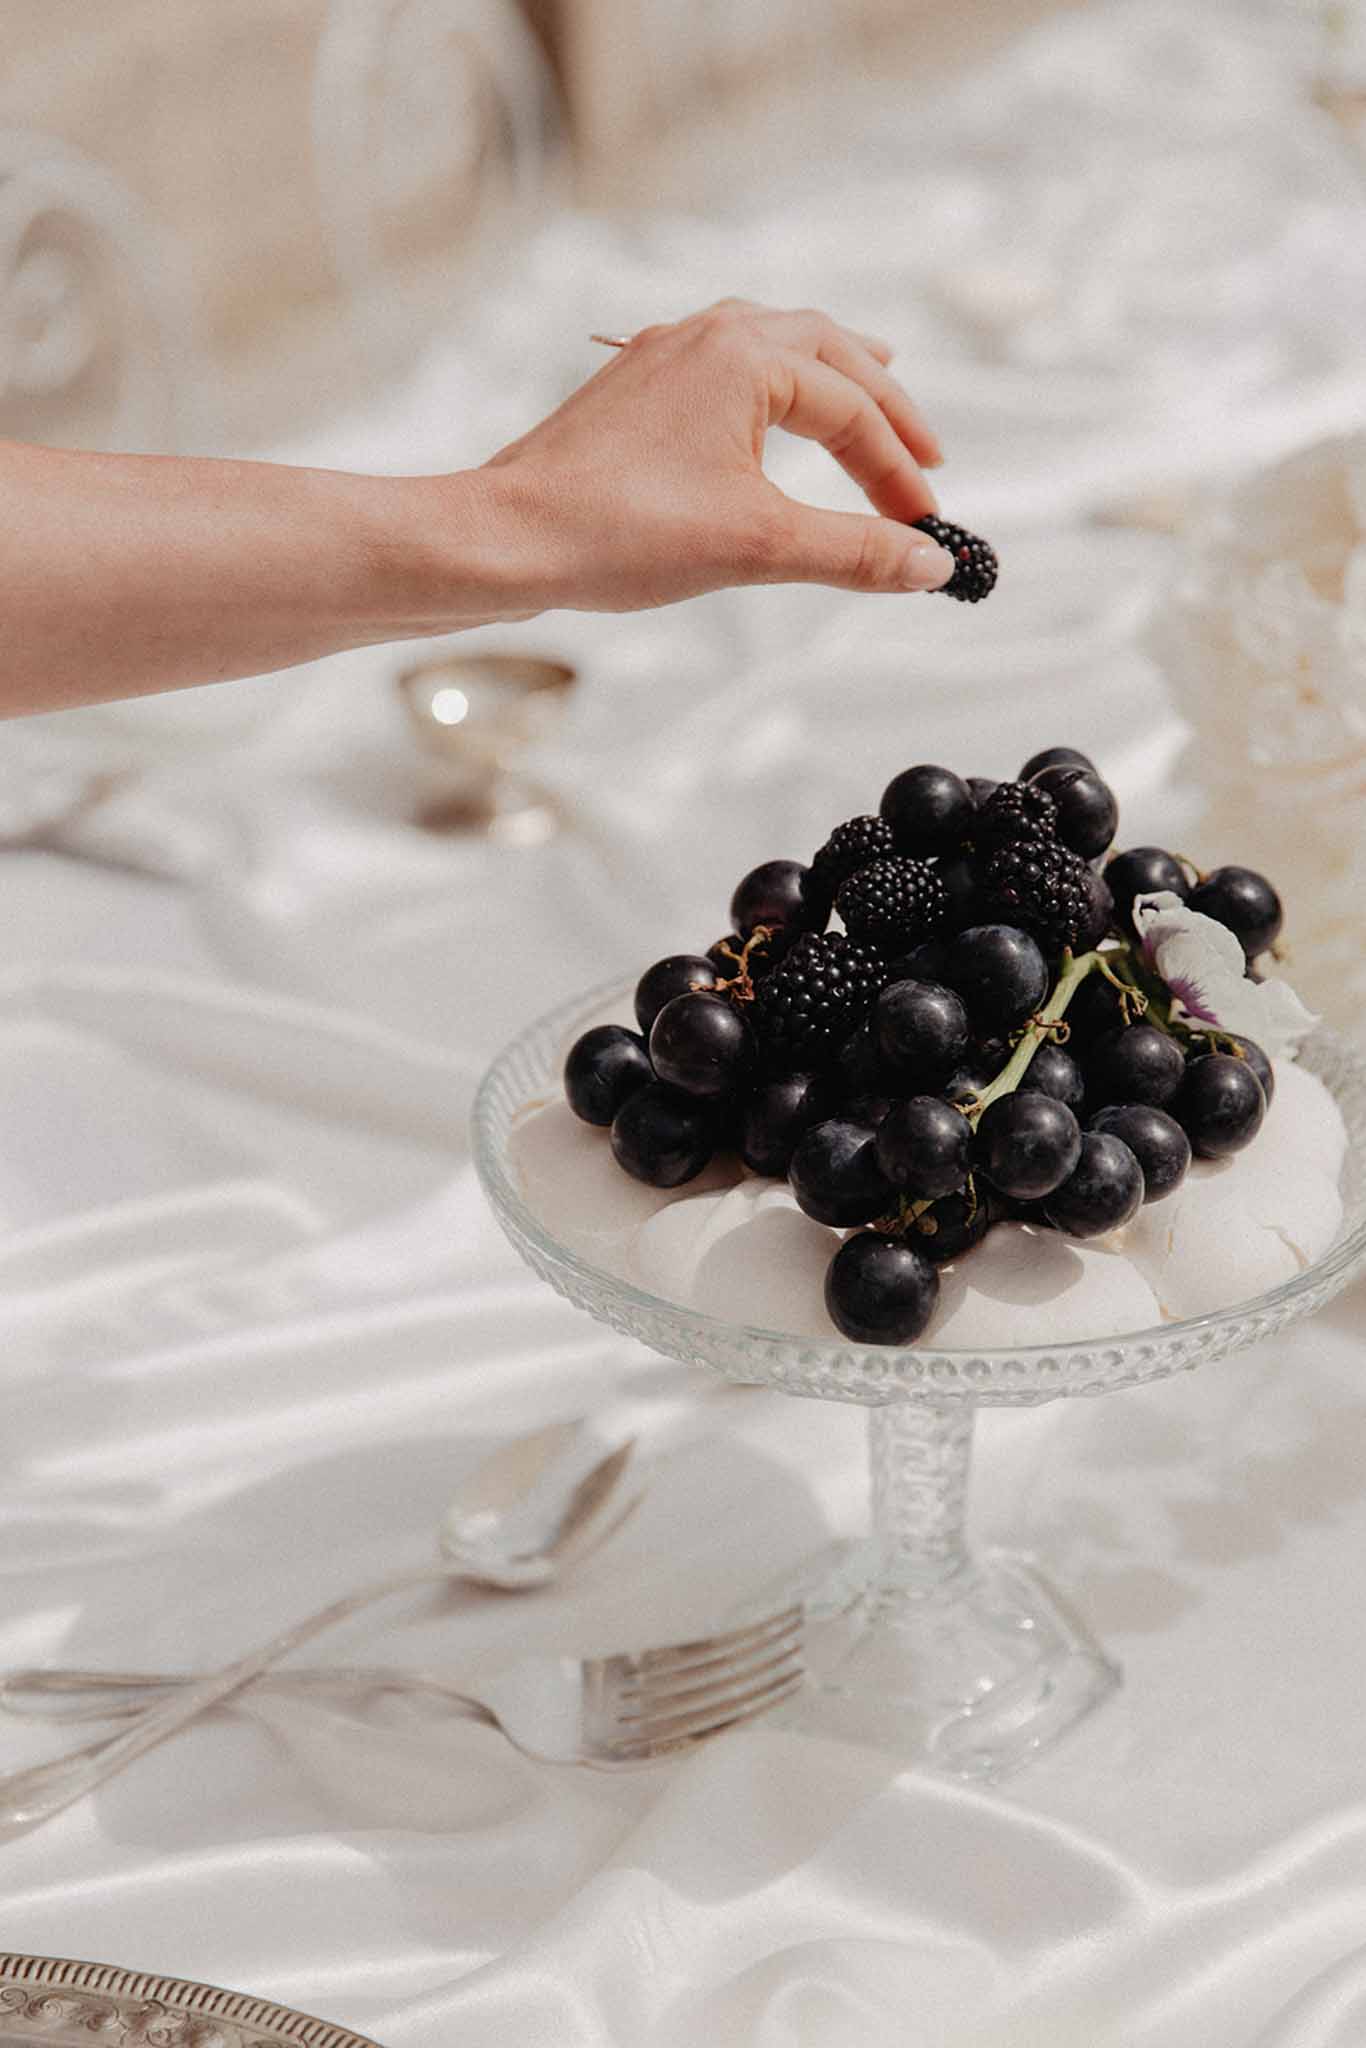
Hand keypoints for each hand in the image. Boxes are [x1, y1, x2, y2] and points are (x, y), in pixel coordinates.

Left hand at [480, 299, 954, 612]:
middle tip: (925, 451)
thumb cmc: (617, 531)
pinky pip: (722, 363)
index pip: (852, 409)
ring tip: (869, 381)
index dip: (898, 471)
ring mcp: (663, 356)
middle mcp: (706, 336)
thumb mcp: (759, 546)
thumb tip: (932, 563)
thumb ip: (855, 552)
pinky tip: (764, 409)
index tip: (924, 524)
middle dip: (881, 403)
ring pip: (770, 341)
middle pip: (824, 349)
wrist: (505, 539)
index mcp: (745, 354)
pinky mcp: (632, 390)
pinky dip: (768, 381)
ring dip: (827, 370)